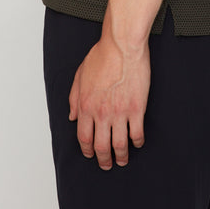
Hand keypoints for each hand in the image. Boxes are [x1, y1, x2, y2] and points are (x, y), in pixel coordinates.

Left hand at [68, 28, 149, 169]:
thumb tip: (72, 116)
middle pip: (100, 147)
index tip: (90, 154)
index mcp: (86, 105)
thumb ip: (74, 98)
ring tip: (122, 159)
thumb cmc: (102, 55)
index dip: (86, 150)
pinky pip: (137, 133)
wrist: (122, 44)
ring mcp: (120, 112)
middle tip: (107, 164)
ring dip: (120, 157)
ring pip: (119, 145)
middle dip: (103, 159)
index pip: (84, 138)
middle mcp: (101, 113)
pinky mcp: (136, 108)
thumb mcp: (80, 75)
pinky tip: (137, 142)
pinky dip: (137, 142)